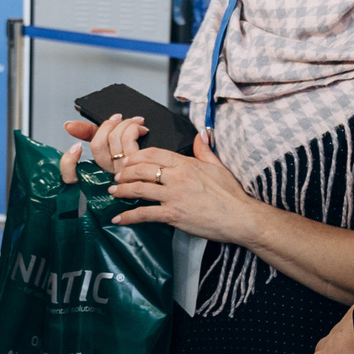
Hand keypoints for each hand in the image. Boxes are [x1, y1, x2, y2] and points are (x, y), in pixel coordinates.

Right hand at [63, 112, 146, 173]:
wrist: (166, 177)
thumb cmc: (139, 161)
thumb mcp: (110, 146)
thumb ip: (89, 134)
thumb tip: (68, 125)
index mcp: (98, 175)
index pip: (71, 174)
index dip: (69, 161)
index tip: (76, 145)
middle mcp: (109, 177)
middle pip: (97, 145)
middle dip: (108, 124)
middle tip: (118, 119)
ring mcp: (123, 174)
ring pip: (114, 139)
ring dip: (125, 123)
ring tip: (135, 121)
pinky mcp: (138, 168)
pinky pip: (129, 139)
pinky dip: (134, 128)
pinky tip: (142, 129)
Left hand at [106, 128, 255, 241]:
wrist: (239, 217)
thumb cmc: (230, 194)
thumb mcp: (217, 166)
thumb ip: (204, 149)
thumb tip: (200, 134)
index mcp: (185, 164)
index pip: (153, 153)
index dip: (135, 156)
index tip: (128, 161)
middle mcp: (177, 177)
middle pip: (141, 169)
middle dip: (124, 172)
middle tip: (117, 177)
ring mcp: (173, 196)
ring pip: (139, 189)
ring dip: (122, 191)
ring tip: (113, 193)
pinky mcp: (173, 214)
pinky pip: (145, 214)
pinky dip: (129, 217)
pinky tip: (118, 218)